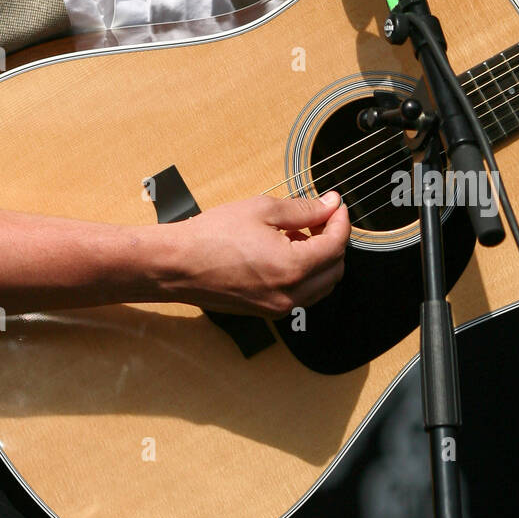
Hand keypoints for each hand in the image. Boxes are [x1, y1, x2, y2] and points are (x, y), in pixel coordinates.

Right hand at [157, 190, 348, 318]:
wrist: (177, 265)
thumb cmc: (212, 235)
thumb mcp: (262, 210)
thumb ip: (303, 209)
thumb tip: (329, 205)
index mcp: (293, 268)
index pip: (336, 245)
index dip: (340, 221)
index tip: (335, 205)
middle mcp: (291, 295)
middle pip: (335, 269)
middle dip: (333, 241)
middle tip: (319, 217)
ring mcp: (279, 308)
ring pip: (321, 286)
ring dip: (320, 259)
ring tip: (298, 233)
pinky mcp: (267, 312)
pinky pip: (302, 295)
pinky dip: (304, 274)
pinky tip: (284, 252)